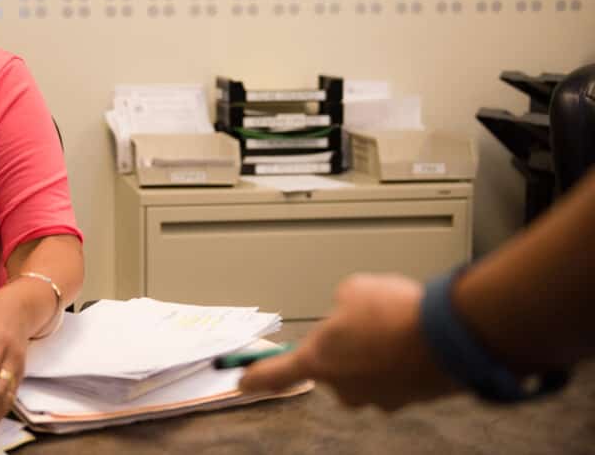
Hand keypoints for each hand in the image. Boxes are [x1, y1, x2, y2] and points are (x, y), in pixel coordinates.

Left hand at [238, 273, 457, 410]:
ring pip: (366, 371)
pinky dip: (398, 360)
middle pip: (332, 367)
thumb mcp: (352, 290)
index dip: (257, 377)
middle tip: (363, 323)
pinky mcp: (405, 400)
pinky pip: (393, 375)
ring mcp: (376, 398)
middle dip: (345, 347)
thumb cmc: (393, 314)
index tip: (243, 382)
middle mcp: (344, 388)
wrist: (445, 336)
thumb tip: (349, 308)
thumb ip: (340, 304)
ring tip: (394, 327)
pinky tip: (410, 340)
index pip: (275, 374)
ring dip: (375, 352)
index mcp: (318, 361)